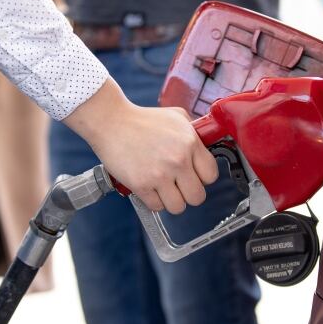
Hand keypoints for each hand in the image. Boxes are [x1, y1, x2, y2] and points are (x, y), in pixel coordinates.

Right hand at [63, 79, 217, 212]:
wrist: (111, 121)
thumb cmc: (142, 119)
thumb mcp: (176, 117)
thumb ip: (193, 133)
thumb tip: (204, 147)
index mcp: (190, 143)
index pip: (211, 175)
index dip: (202, 178)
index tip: (192, 175)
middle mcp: (178, 160)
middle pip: (197, 197)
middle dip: (188, 193)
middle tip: (178, 186)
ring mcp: (160, 174)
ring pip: (178, 207)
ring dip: (171, 201)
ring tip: (162, 189)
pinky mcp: (141, 185)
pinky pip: (156, 207)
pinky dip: (153, 201)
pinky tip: (148, 188)